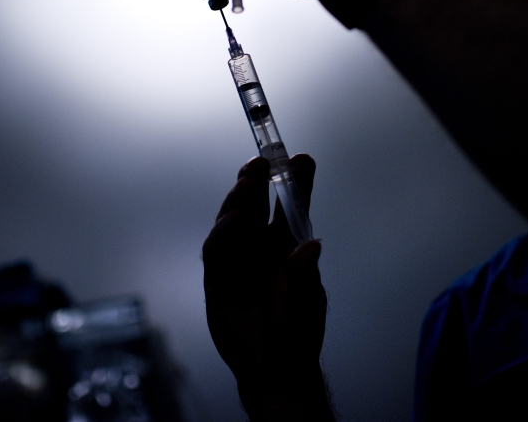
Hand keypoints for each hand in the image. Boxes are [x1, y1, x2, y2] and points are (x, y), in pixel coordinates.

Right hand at [202, 155, 332, 420]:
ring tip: (249, 183)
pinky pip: (216, 250)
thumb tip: (310, 245)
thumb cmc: (298, 328)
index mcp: (286, 242)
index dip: (294, 180)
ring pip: (233, 220)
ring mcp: (236, 260)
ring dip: (239, 200)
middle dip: (256, 180)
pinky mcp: (216, 279)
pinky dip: (224, 233)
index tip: (301, 159)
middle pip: (254, 204)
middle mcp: (259, 244)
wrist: (276, 368)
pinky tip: (235, 221)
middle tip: (262, 162)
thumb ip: (305, 273)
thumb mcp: (308, 299)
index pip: (289, 204)